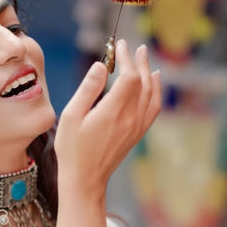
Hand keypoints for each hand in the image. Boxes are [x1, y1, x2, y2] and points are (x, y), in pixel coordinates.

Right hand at [54, 39, 160, 194]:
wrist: (86, 180)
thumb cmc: (72, 149)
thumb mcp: (71, 116)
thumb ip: (87, 89)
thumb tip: (100, 66)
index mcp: (113, 111)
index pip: (128, 76)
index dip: (126, 58)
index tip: (118, 45)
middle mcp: (130, 118)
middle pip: (142, 82)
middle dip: (139, 61)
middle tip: (134, 47)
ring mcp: (136, 127)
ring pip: (151, 94)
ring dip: (149, 73)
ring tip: (145, 58)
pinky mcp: (137, 134)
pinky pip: (153, 108)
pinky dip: (156, 91)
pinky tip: (153, 82)